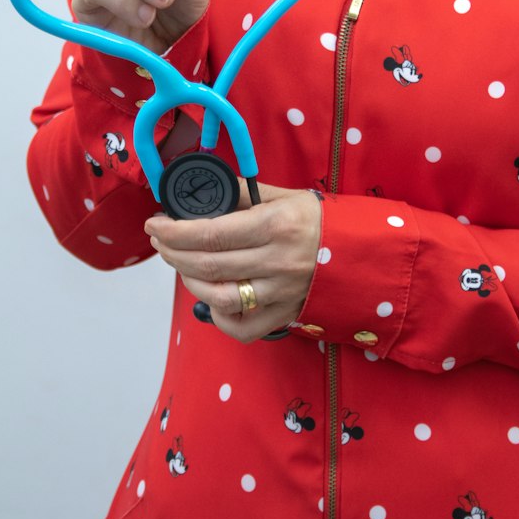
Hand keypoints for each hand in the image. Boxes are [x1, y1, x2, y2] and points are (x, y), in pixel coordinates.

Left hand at [144, 184, 322, 342]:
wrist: (363, 250)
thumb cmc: (320, 219)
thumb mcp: (286, 196)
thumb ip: (244, 194)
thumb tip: (205, 191)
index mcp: (275, 225)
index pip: (211, 233)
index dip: (175, 232)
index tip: (155, 224)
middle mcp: (277, 261)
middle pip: (208, 265)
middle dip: (174, 253)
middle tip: (161, 241)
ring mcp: (281, 292)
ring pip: (220, 297)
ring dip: (190, 282)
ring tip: (182, 265)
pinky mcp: (285, 314)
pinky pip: (243, 327)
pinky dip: (220, 317)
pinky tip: (212, 299)